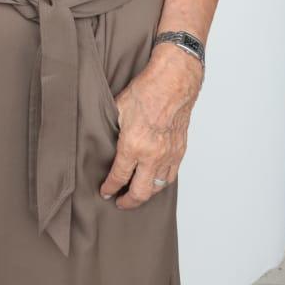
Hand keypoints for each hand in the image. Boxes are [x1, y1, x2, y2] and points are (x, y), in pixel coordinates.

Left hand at [100, 46, 202, 209]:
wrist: (174, 82)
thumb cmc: (146, 90)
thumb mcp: (118, 109)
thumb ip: (112, 130)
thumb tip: (104, 140)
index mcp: (133, 145)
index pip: (119, 177)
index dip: (110, 188)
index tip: (105, 192)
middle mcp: (153, 155)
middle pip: (140, 192)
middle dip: (128, 202)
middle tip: (120, 203)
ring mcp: (169, 155)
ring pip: (158, 187)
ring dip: (146, 194)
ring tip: (136, 194)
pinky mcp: (180, 151)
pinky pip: (171, 176)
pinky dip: (161, 183)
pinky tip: (154, 182)